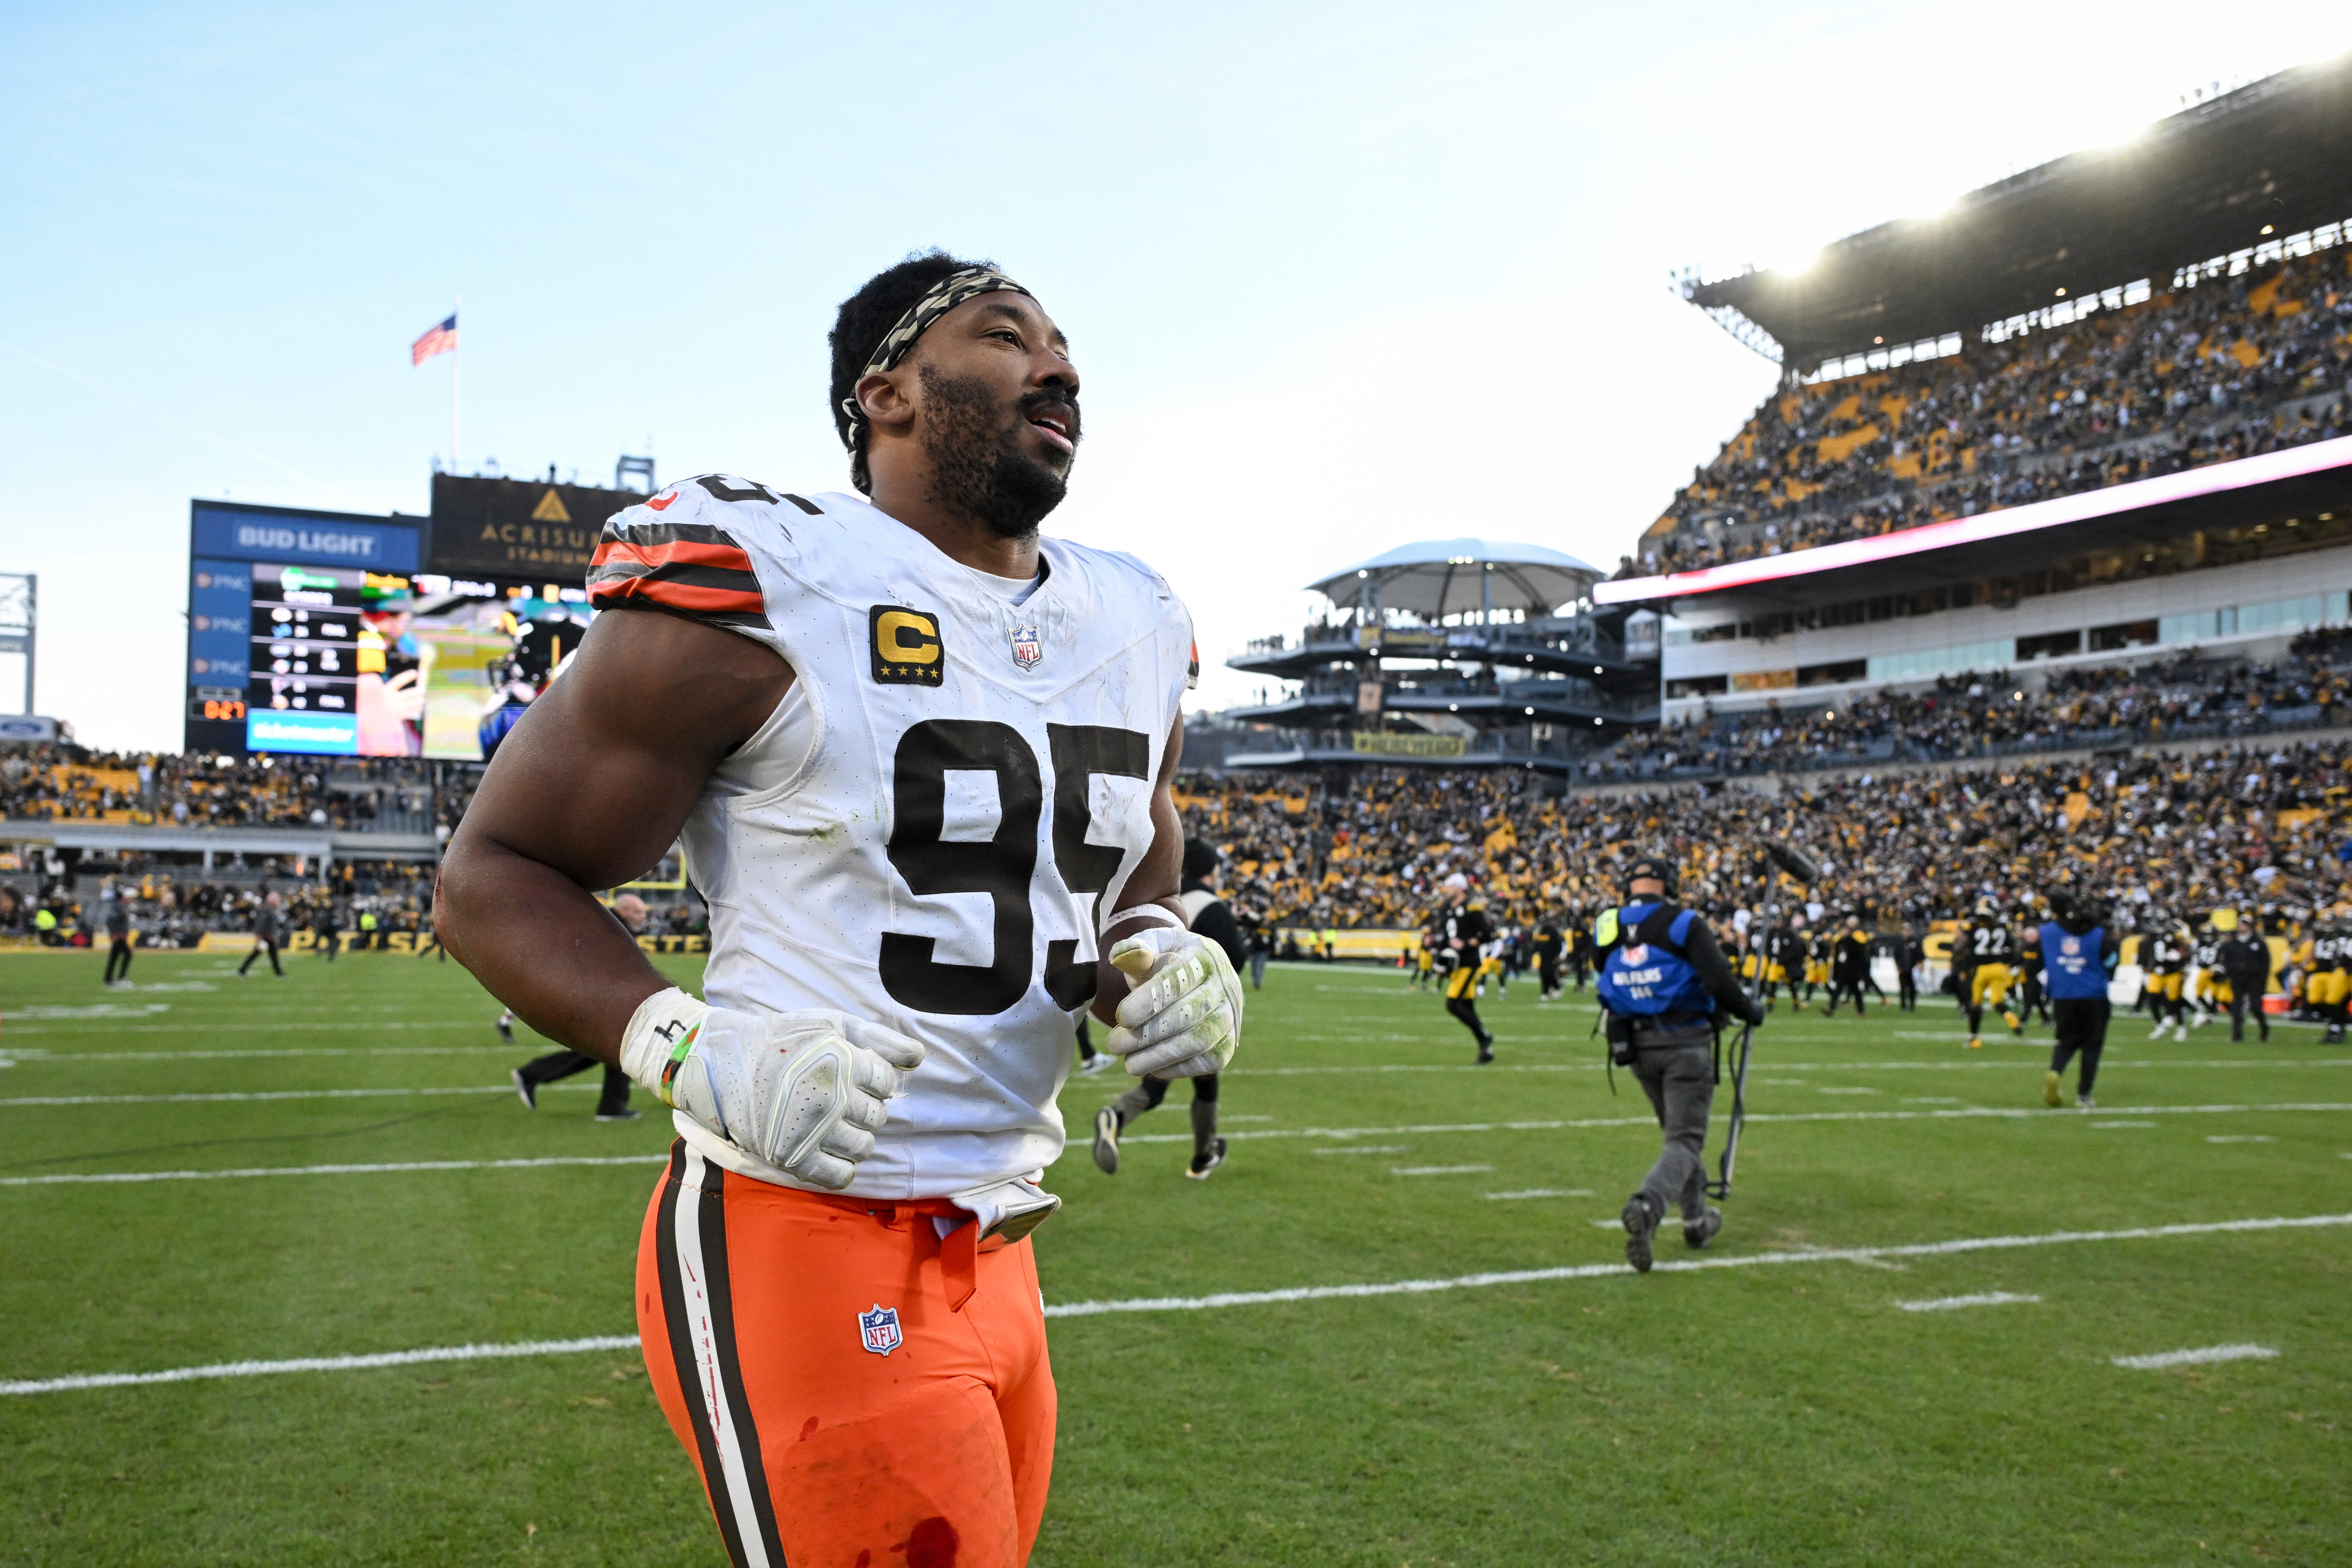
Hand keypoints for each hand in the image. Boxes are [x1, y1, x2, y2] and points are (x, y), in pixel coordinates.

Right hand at [619, 988, 924, 1187]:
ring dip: (856, 1137)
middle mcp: (831, 1098)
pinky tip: (831, 1152)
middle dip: (866, 1108)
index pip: (886, 1082)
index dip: (875, 1079)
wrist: (725, 1062)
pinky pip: (838, 1175)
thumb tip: (919, 1058)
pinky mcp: (793, 1156)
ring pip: (863, 1147)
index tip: (856, 1076)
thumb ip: (881, 1039)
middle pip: (878, 1116)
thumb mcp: (834, 1025)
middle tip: (842, 1100)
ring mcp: (812, 1130)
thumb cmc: (785, 1040)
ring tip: (835, 1123)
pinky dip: (841, 1168)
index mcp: (844, 1063)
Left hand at [1104, 928, 1242, 1078]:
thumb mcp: (1152, 946)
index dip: (1150, 1000)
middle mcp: (1224, 986)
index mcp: (1203, 956)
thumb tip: (1120, 956)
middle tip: (1115, 1044)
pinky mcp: (1229, 1043)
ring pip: (1200, 1042)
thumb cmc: (1167, 960)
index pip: (1179, 979)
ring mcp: (1230, 1016)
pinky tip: (1151, 1068)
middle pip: (1189, 1015)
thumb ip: (1135, 951)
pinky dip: (1178, 1069)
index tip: (1121, 1017)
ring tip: (1129, 1063)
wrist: (1199, 975)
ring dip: (1160, 1056)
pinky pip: (1209, 1061)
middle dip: (1148, 1034)